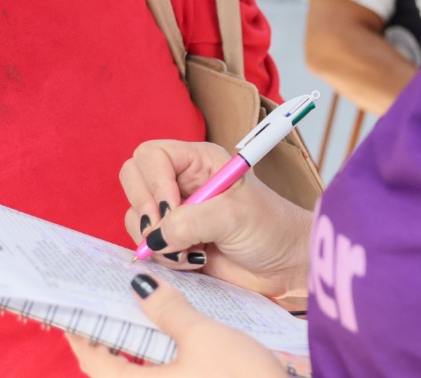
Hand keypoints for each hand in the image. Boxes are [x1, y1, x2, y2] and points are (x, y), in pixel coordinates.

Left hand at [66, 275, 288, 377]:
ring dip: (141, 344)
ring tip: (145, 308)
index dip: (81, 333)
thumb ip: (168, 309)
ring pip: (144, 373)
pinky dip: (165, 355)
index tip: (76, 307)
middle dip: (113, 335)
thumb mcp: (204, 335)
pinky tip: (179, 332)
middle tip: (113, 299)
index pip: (93, 363)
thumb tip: (140, 285)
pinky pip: (168, 376)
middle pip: (117, 370)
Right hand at [120, 140, 310, 299]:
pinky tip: (191, 262)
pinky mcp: (174, 242)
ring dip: (156, 239)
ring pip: (136, 216)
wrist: (286, 266)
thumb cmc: (271, 228)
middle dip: (145, 208)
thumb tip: (155, 236)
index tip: (171, 210)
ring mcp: (176, 212)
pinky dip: (162, 257)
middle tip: (165, 233)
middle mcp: (182, 182)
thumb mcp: (234, 217)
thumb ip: (191, 222)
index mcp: (198, 161)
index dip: (154, 182)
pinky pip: (147, 245)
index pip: (152, 155)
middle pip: (133, 178)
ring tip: (190, 252)